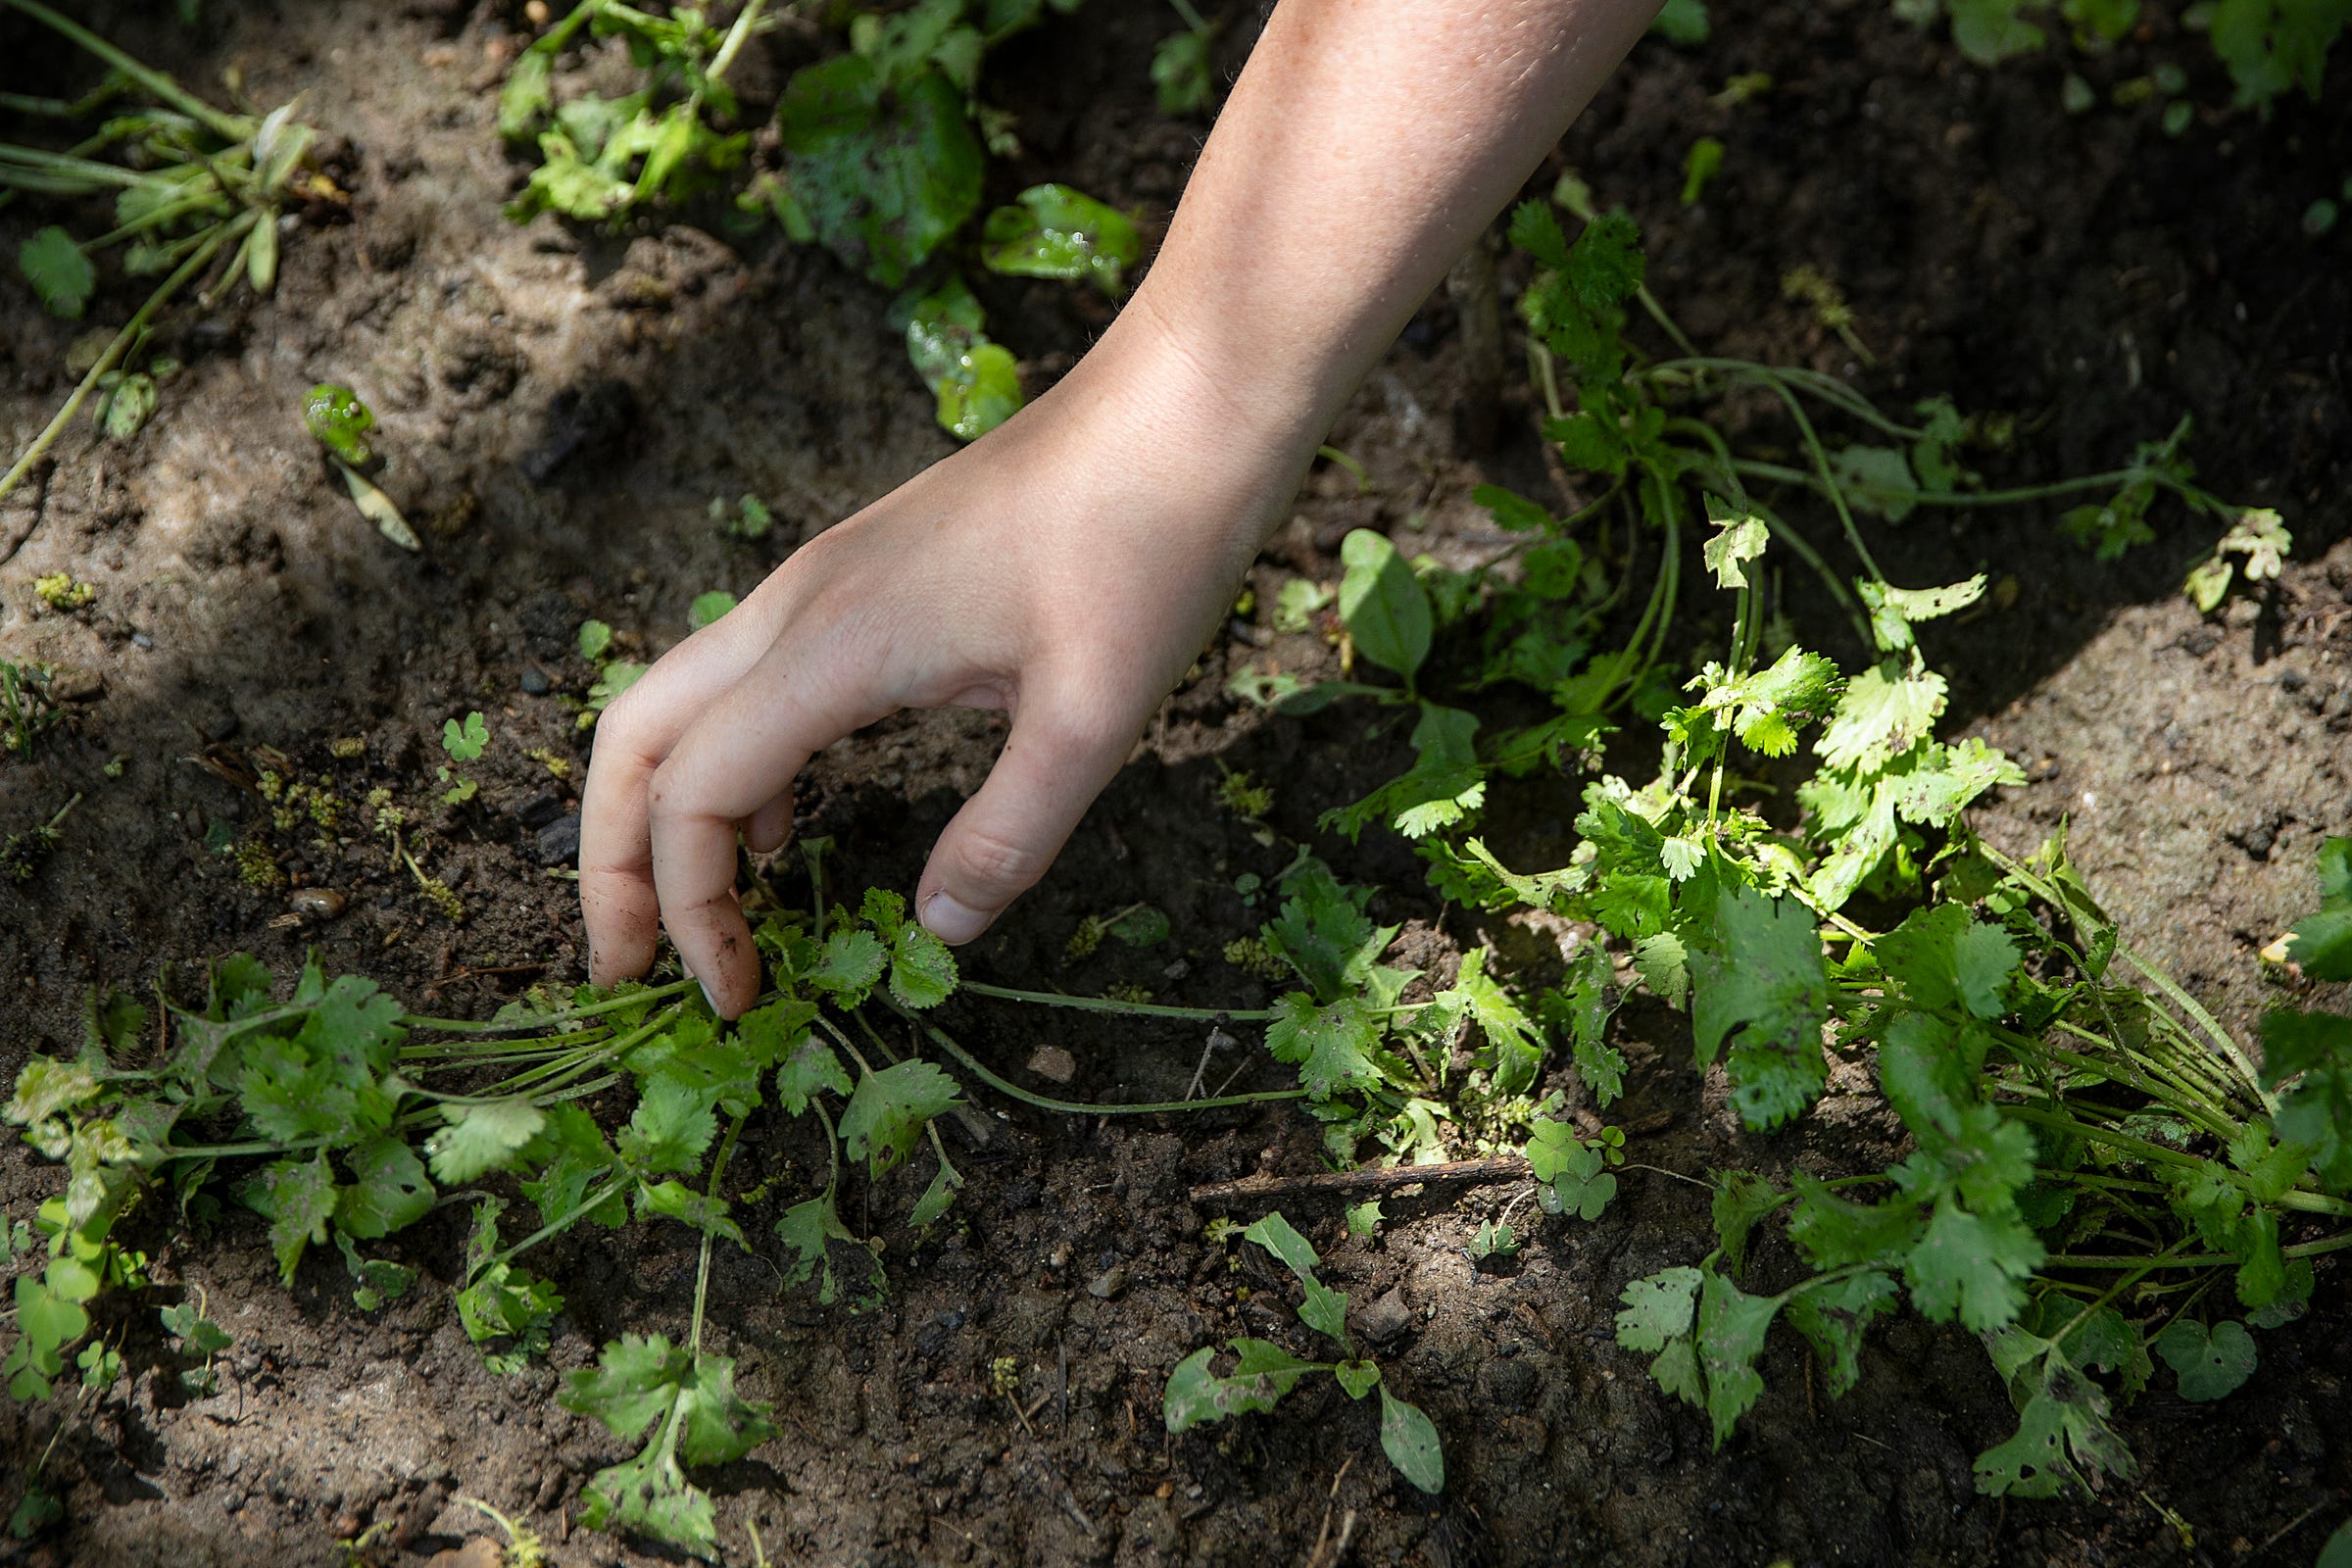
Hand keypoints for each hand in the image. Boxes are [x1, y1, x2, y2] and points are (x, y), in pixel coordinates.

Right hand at [579, 308, 1314, 1016]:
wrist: (1176, 409)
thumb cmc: (1144, 546)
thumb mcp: (1097, 717)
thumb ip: (1009, 833)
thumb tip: (938, 931)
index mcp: (834, 645)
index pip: (695, 794)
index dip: (693, 908)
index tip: (739, 997)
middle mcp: (798, 606)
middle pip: (635, 736)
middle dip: (612, 860)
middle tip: (629, 967)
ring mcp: (822, 584)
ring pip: (680, 701)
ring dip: (660, 810)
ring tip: (698, 916)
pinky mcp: (860, 578)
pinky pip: (749, 681)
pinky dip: (731, 764)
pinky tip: (788, 827)